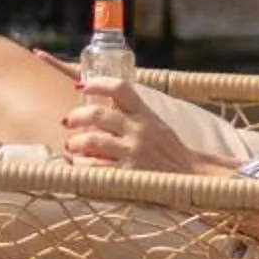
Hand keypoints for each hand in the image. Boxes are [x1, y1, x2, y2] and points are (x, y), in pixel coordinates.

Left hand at [59, 78, 206, 172]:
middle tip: (68, 121)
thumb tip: (103, 99)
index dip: (97, 83)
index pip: (120, 88)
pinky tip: (78, 162)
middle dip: (76, 116)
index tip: (81, 85)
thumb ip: (132, 111)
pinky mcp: (127, 175)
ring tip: (71, 144)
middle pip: (98, 114)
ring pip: (92, 140)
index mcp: (145, 114)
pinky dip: (81, 164)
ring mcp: (132, 152)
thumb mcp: (154, 122)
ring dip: (74, 141)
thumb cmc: (168, 148)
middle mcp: (138, 130)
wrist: (190, 175)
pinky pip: (95, 167)